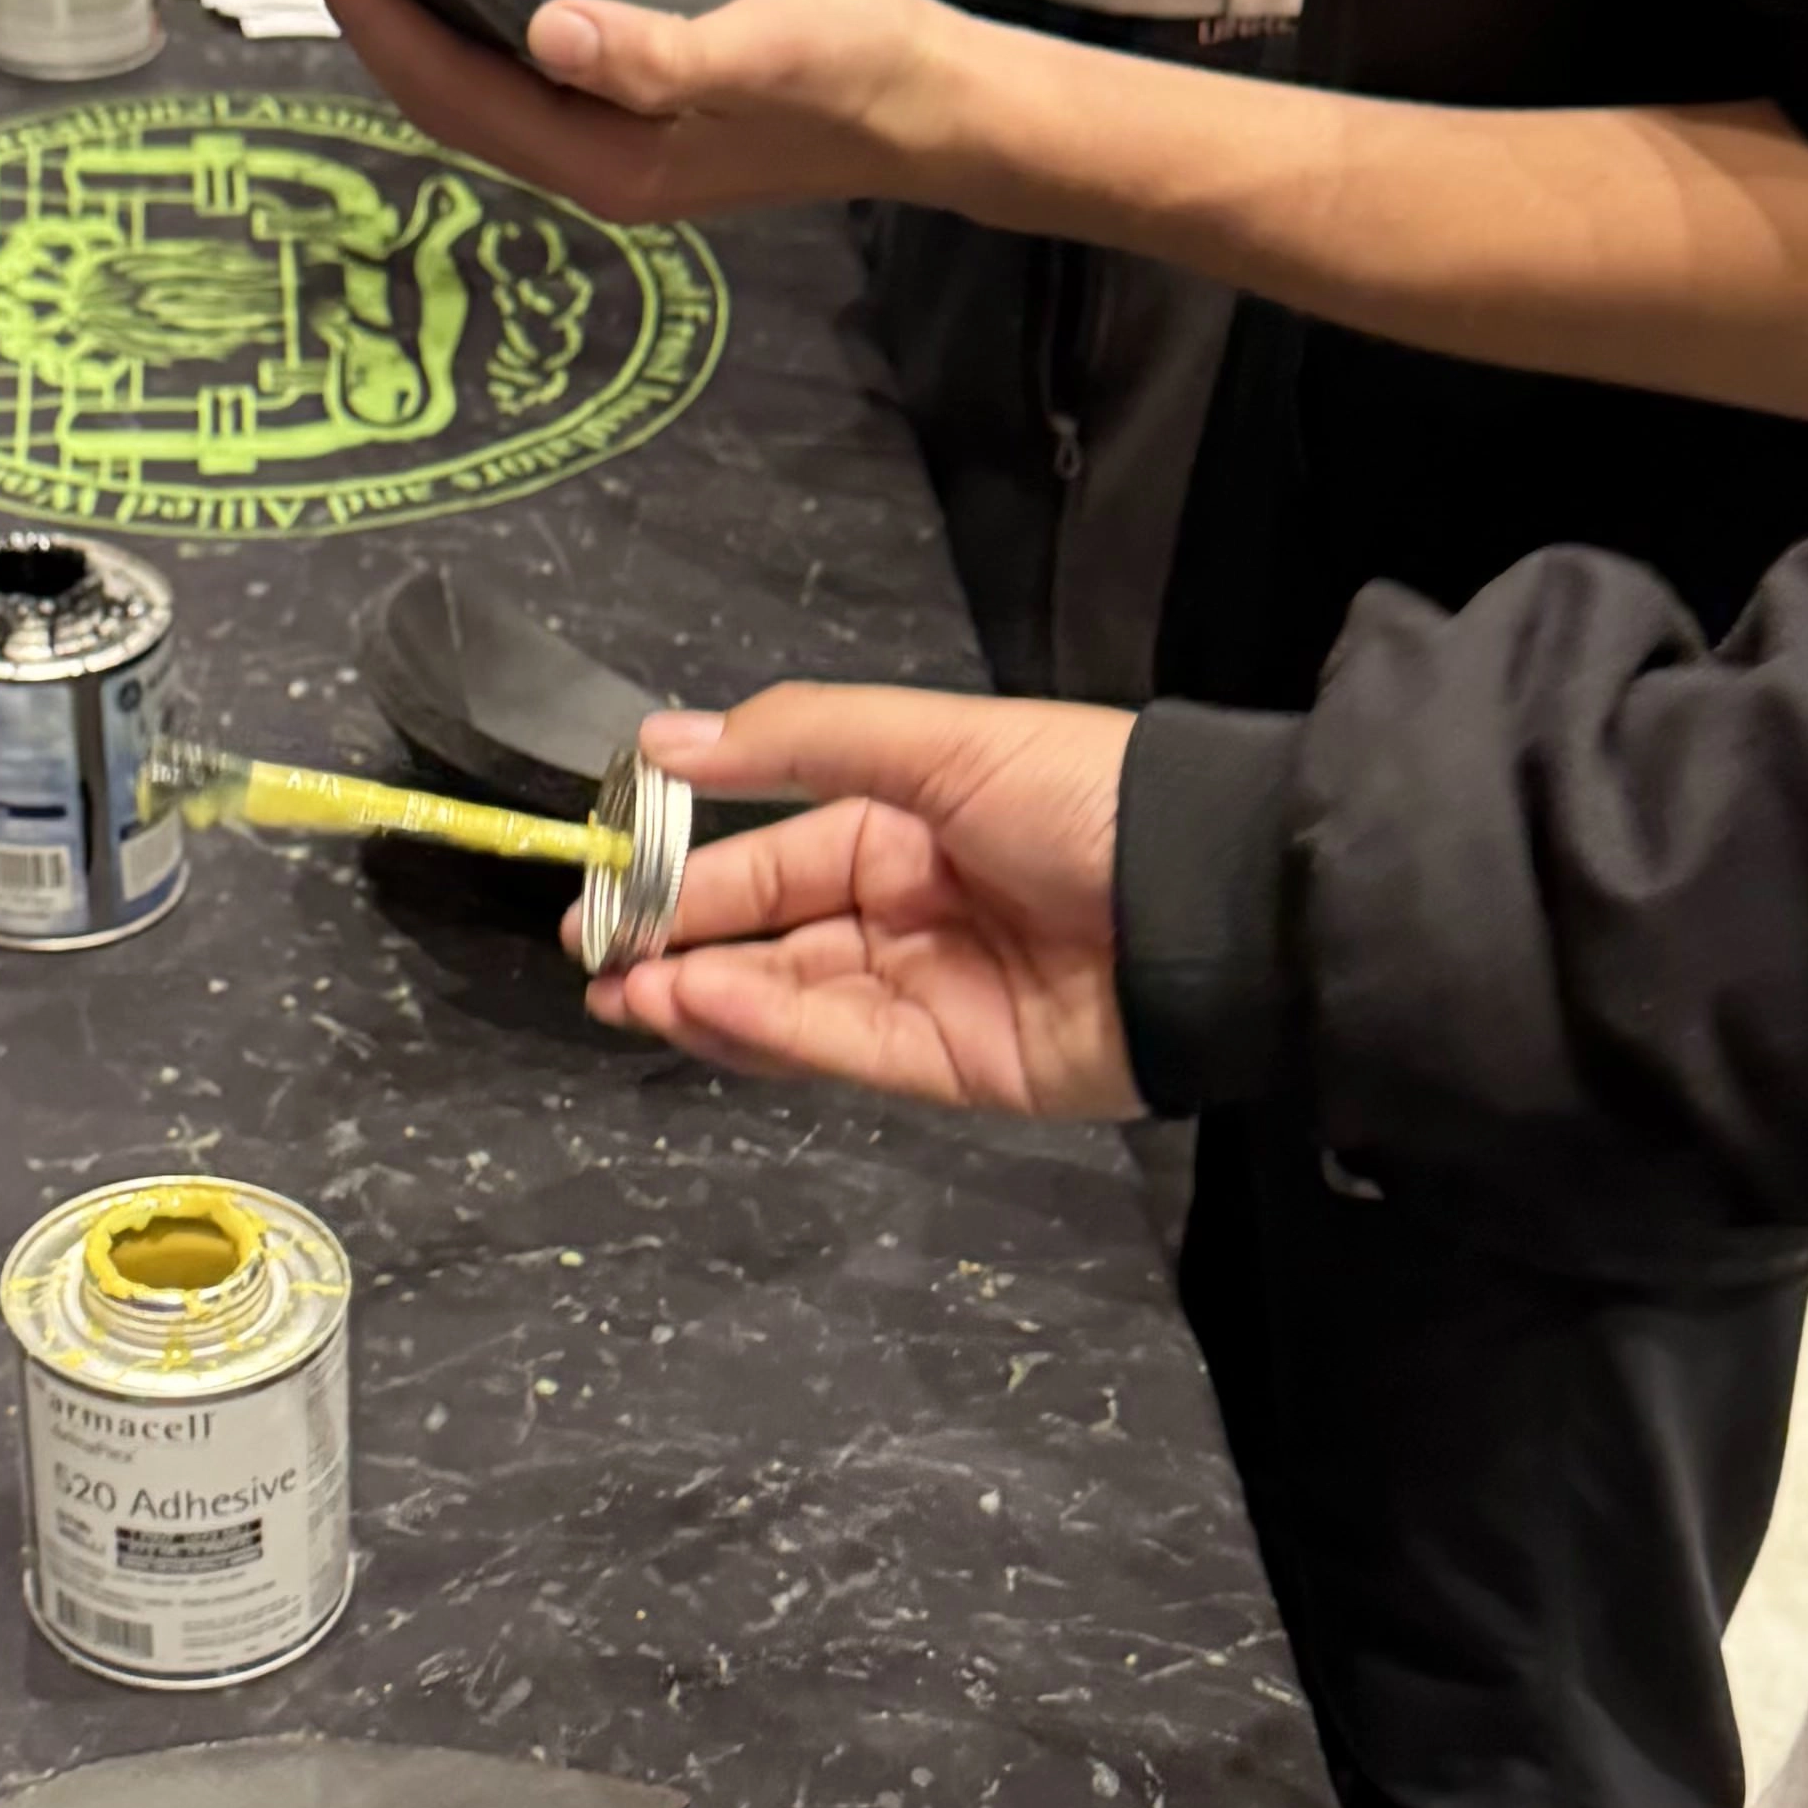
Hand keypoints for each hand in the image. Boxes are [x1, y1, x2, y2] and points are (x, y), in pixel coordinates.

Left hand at [304, 0, 988, 224]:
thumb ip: (656, 52)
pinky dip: (470, 32)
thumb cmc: (865, 76)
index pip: (447, 89)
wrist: (941, 105)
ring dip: (414, 26)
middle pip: (443, 102)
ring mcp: (619, 149)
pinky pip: (520, 81)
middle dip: (372, 21)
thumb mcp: (765, 49)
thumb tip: (545, 31)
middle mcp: (597, 166)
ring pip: (477, 94)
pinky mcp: (645, 119)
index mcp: (607, 162)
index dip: (373, 14)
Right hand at [581, 691, 1137, 1111]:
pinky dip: (769, 1030)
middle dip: (676, 948)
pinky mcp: (957, 1068)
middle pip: (769, 940)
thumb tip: (660, 738)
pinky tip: (702, 1005)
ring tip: (626, 990)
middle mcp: (910, 915)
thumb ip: (799, 740)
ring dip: (705, 997)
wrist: (1216, 905)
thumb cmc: (1085, 801)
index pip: (771, 860)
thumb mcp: (940, 744)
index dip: (683, 876)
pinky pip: (844, 1050)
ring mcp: (932, 997)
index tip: (599, 891)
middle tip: (591, 958)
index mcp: (907, 828)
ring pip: (793, 1003)